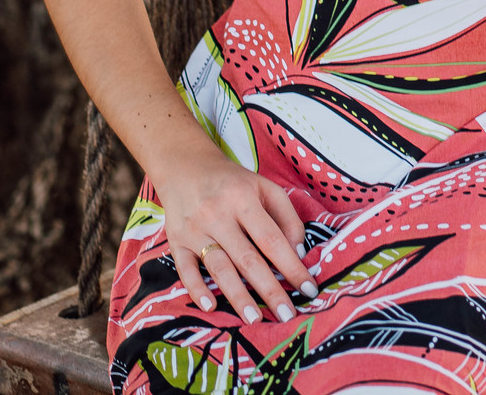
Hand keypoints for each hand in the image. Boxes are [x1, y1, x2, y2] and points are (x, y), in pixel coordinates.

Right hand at [158, 144, 317, 321]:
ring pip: (219, 267)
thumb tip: (298, 252)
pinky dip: (197, 289)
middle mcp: (219, 214)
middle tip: (287, 316)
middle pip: (247, 258)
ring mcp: (195, 229)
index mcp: (244, 199)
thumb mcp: (263, 187)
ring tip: (255, 319)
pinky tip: (211, 306)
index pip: (272, 239)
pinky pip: (185, 269)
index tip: (308, 289)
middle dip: (269, 289)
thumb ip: (286, 216)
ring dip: (237, 296)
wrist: (185, 167)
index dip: (291, 265)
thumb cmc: (232, 182)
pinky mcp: (176, 241)